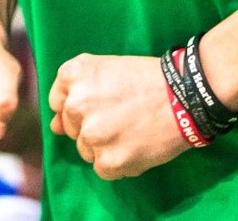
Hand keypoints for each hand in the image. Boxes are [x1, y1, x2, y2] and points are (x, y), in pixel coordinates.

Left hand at [48, 54, 188, 179]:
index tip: (99, 104)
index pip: (58, 101)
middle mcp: (77, 103)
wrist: (184, 96)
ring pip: (86, 149)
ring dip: (104, 144)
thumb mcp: (107, 70)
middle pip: (71, 127)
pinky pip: (102, 167)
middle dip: (90, 125)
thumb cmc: (146, 78)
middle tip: (120, 115)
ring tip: (131, 128)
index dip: (79, 105)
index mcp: (74, 74)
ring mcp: (91, 134)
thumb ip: (75, 94)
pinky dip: (118, 161)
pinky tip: (135, 143)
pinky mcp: (107, 161)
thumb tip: (53, 127)